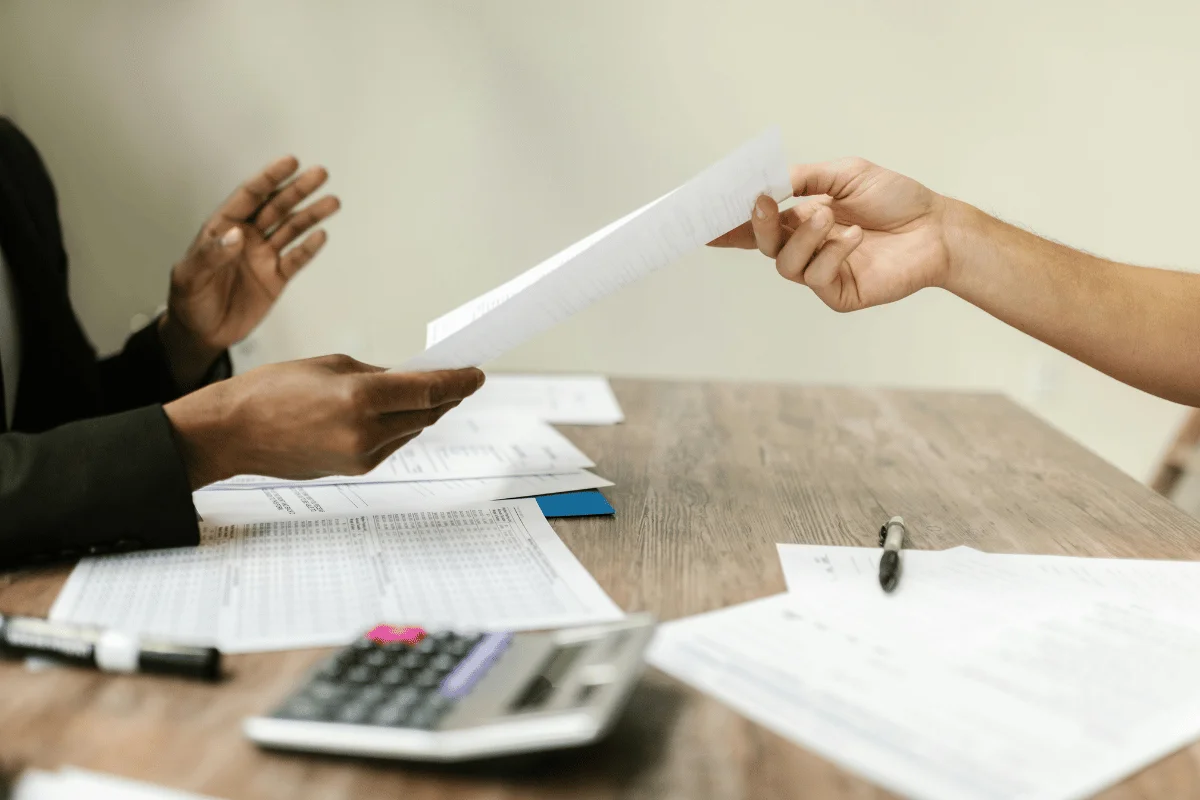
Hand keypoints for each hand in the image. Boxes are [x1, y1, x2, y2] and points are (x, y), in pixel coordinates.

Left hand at [161, 156, 340, 386]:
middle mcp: (247, 236)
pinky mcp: (276, 278)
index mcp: (223, 227)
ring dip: (311, 215)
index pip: (250, 196)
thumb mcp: (189, 277)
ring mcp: (264, 256)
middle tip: (320, 173)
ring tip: (332, 202)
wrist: (201, 332)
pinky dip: (309, 249)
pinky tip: (321, 236)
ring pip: (291, 229)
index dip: (270, 178)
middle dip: (298, 190)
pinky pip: (296, 260)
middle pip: (276, 207)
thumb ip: (210, 255)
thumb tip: (237, 235)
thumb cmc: (188, 301)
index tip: (290, 162)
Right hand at [164, 355, 484, 488]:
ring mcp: (362, 456)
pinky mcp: (355, 470)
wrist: (232, 432)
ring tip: (434, 393)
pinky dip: (400, 427)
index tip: (477, 373)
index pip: (429, 390)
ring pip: (411, 430)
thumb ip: (377, 375)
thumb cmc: (273, 389)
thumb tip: (411, 382)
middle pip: (426, 413)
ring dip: (424, 412)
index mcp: (361, 398)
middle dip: (446, 395)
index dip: (459, 381)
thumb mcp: (331, 366)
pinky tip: (400, 414)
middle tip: (461, 378)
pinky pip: (391, 444)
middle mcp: (367, 432)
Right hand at [710, 158, 952, 311]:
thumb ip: (803, 178)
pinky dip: (832, 253)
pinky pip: (816, 277)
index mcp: (801, 219)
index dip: (728, 227)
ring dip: (804, 237)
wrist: (936, 227)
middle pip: (762, 244)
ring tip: (830, 216)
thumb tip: (766, 182)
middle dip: (757, 224)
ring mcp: (820, 273)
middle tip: (764, 202)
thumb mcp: (844, 174)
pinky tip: (854, 237)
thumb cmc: (895, 199)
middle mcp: (806, 247)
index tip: (703, 223)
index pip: (757, 226)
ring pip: (785, 264)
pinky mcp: (838, 293)